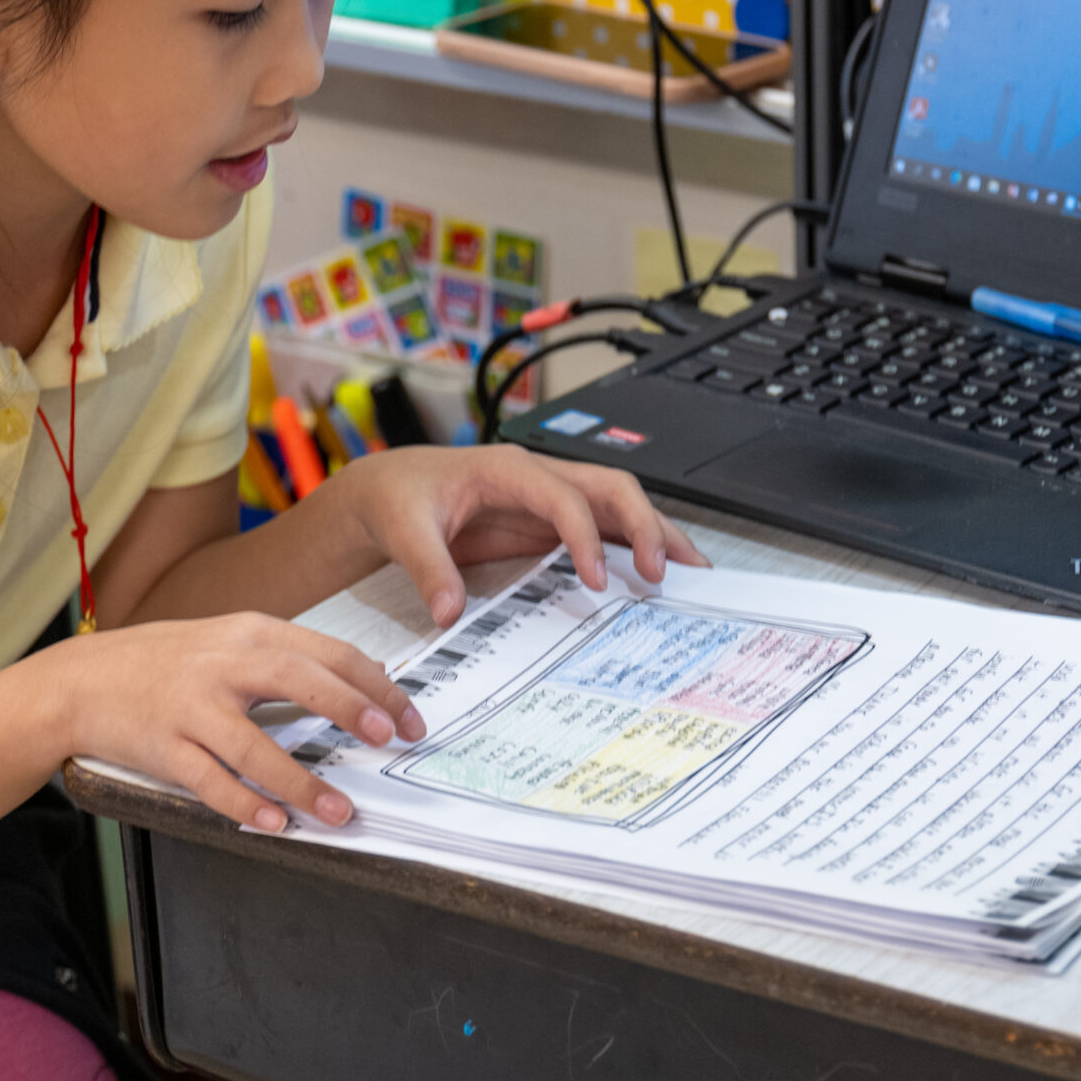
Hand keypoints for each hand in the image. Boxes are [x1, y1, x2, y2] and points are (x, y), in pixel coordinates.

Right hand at [31, 614, 424, 831]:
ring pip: (254, 745)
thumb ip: (286, 658)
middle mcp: (222, 664)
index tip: (409, 716)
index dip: (374, 685)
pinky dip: (244, 804)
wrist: (81, 680)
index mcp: (248, 634)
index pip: (326, 653)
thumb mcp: (227, 641)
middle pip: (298, 680)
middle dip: (352, 709)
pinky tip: (275, 822)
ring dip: (302, 781)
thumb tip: (359, 682)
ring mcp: (190, 706)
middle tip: (391, 739)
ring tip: (339, 811)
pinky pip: (209, 781)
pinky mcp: (162, 746)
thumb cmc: (166, 663)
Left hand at [320, 446, 707, 625]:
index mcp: (508, 469)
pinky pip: (605, 529)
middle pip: (612, 488)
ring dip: (656, 534)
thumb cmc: (399, 498)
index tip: (596, 578)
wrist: (388, 492)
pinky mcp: (550, 524)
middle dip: (644, 525)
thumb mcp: (404, 530)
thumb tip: (448, 612)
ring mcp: (550, 499)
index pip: (565, 497)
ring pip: (620, 506)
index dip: (585, 537)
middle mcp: (539, 477)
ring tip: (693, 571)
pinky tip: (660, 572)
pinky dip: (636, 547)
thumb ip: (429, 568)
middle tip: (661, 572)